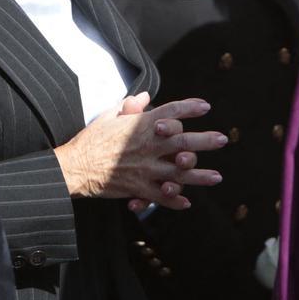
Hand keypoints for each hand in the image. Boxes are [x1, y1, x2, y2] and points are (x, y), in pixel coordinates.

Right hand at [54, 95, 226, 210]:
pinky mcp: (139, 188)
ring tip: (216, 177)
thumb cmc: (91, 139)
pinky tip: (186, 202)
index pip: (171, 112)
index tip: (205, 107)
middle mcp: (147, 146)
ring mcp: (145, 169)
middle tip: (222, 139)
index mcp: (141, 126)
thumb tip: (144, 97)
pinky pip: (162, 197)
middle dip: (205, 141)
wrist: (76, 167)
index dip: (189, 108)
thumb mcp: (109, 116)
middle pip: (183, 142)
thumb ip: (129, 107)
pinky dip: (175, 200)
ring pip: (179, 173)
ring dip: (199, 176)